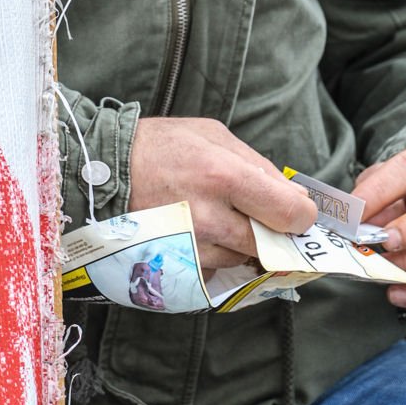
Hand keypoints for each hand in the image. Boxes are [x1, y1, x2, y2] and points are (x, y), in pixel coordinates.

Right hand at [129, 117, 316, 270]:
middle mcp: (211, 218)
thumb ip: (256, 165)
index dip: (302, 215)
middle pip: (269, 243)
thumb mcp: (212, 135)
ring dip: (240, 241)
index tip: (299, 213)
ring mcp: (192, 248)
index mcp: (225, 176)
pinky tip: (198, 230)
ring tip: (215, 213)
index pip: (289, 212)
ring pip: (242, 258)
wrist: (103, 173)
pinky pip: (214, 269)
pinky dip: (215, 255)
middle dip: (271, 230)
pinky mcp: (176, 268)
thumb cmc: (161, 146)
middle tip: (256, 212)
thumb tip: (293, 195)